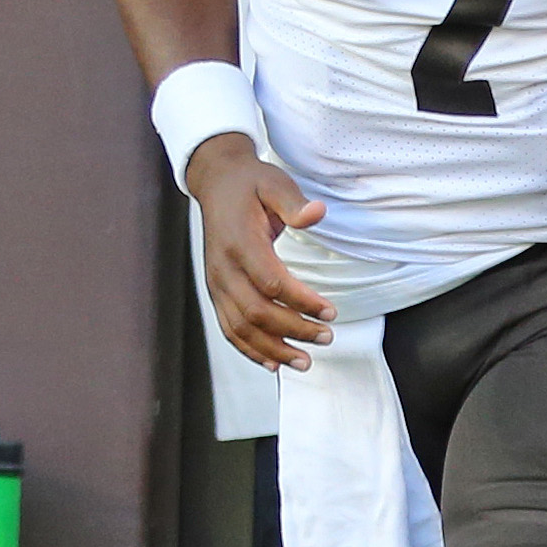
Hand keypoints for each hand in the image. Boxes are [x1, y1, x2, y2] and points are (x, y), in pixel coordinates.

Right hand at [189, 137, 334, 368]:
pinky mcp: (216, 291)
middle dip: (294, 329)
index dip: (302, 301)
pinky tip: (272, 363)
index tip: (330, 311)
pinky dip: (249, 349)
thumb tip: (316, 213)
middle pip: (257, 312)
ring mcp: (216, 283)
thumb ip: (294, 203)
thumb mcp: (275, 183)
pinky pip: (229, 328)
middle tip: (327, 336)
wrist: (217, 184)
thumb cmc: (251, 185)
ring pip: (241, 327)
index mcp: (239, 242)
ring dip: (273, 349)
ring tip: (305, 362)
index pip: (271, 282)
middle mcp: (223, 268)